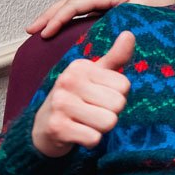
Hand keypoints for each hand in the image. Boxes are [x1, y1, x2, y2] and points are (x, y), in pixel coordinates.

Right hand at [26, 0, 174, 38]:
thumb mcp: (147, 10)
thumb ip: (128, 21)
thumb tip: (110, 35)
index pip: (75, 5)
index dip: (57, 18)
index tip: (43, 33)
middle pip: (69, 1)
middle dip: (48, 15)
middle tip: (30, 30)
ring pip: (75, 3)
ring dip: (57, 14)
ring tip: (41, 29)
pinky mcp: (113, 3)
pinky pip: (86, 9)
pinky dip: (71, 16)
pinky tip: (66, 29)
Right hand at [31, 32, 133, 156]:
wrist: (43, 127)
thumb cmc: (76, 98)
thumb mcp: (95, 75)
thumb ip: (115, 57)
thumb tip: (130, 33)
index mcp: (80, 67)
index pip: (124, 85)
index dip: (117, 96)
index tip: (99, 97)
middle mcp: (67, 80)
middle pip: (118, 104)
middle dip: (110, 113)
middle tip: (92, 111)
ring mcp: (60, 103)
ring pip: (108, 122)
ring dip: (101, 128)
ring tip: (85, 122)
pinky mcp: (57, 127)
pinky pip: (94, 138)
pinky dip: (90, 140)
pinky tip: (78, 133)